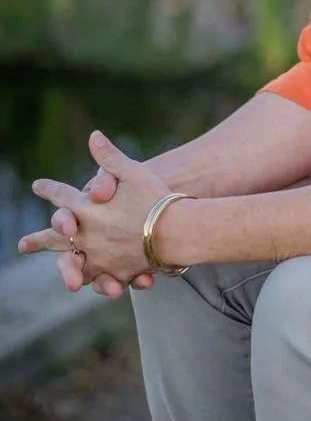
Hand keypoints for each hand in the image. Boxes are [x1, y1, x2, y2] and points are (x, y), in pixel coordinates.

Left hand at [19, 132, 172, 288]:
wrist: (177, 231)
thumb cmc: (155, 198)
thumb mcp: (132, 172)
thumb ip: (109, 158)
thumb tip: (93, 136)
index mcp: (87, 209)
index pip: (62, 196)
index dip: (49, 189)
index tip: (37, 186)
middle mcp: (87, 235)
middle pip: (56, 237)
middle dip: (38, 239)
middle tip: (22, 245)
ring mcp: (100, 257)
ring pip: (73, 264)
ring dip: (63, 268)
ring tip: (57, 273)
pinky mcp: (116, 272)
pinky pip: (101, 279)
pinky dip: (97, 281)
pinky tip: (91, 284)